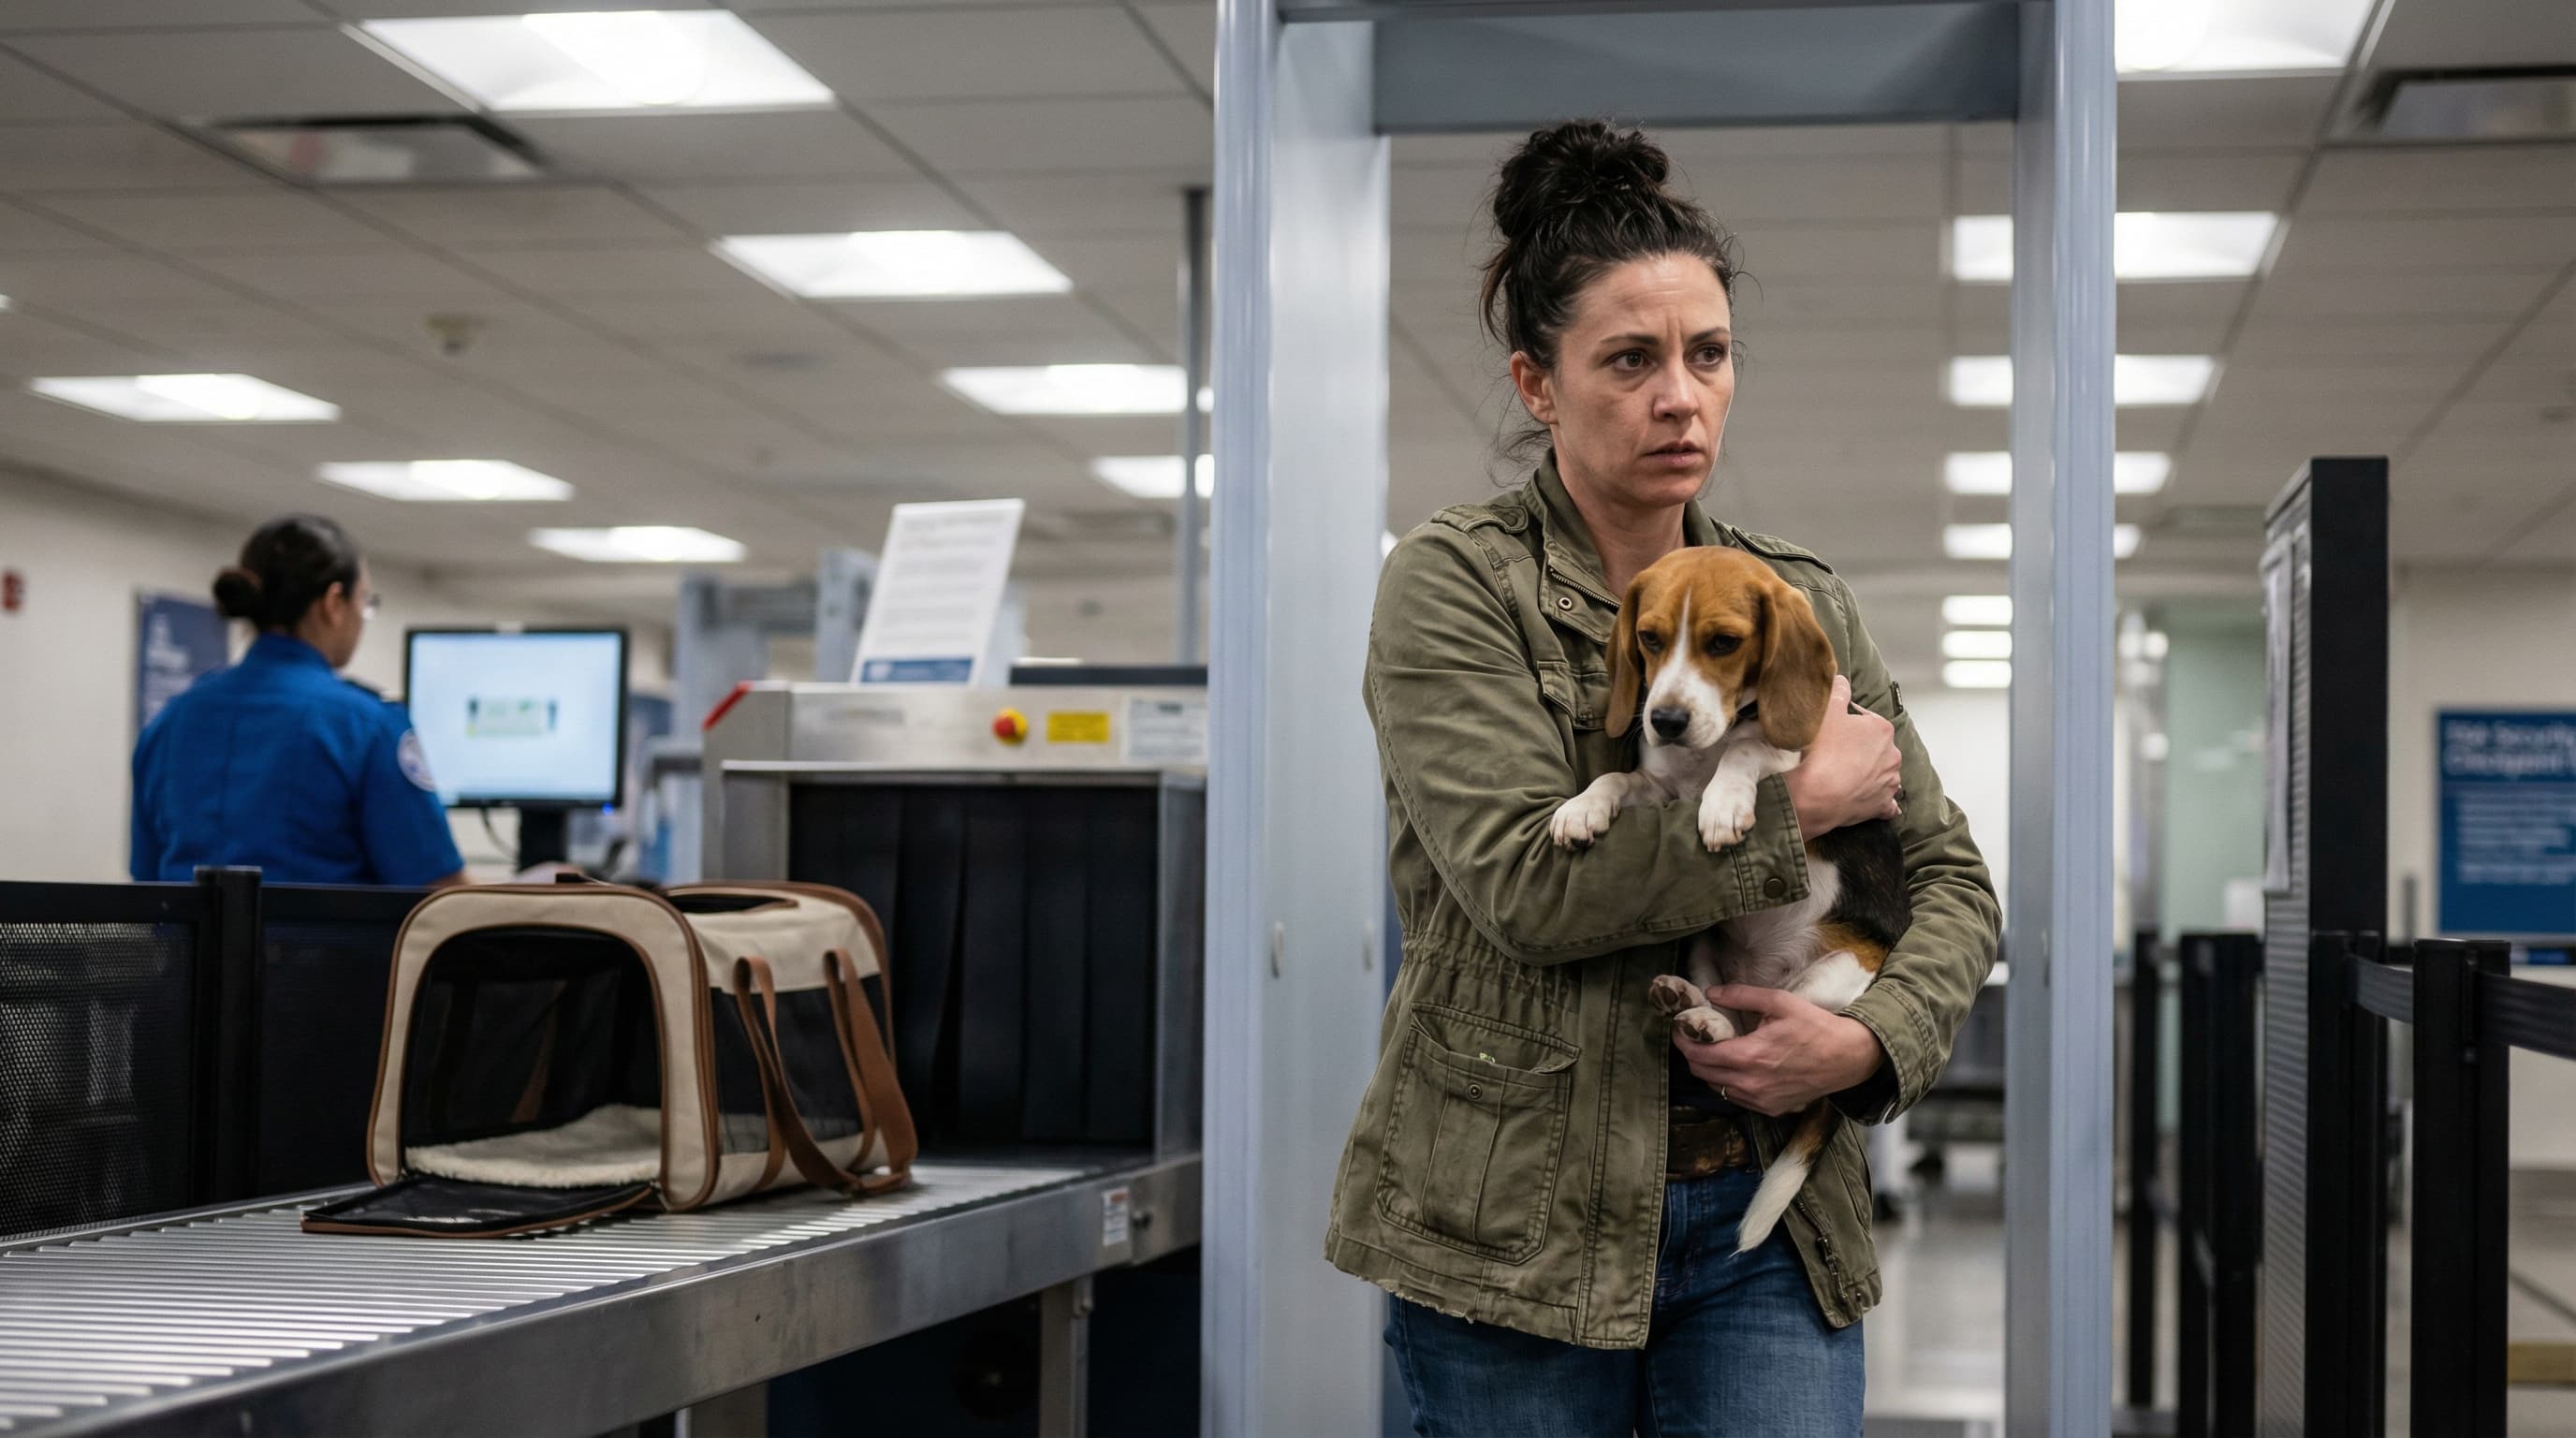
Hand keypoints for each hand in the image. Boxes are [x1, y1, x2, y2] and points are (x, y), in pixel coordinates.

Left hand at [1671, 985, 1882, 1115]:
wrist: (1848, 1058)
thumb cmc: (1815, 1026)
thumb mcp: (1780, 1002)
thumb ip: (1742, 996)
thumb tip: (1711, 992)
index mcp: (1750, 1056)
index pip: (1699, 1055)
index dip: (1683, 1041)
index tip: (1681, 1029)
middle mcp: (1751, 1084)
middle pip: (1702, 1073)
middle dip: (1693, 1054)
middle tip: (1696, 1038)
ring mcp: (1761, 1100)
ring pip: (1717, 1088)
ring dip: (1711, 1070)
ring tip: (1718, 1051)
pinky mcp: (1771, 1109)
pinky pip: (1737, 1098)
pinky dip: (1730, 1083)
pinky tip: (1740, 1067)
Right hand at [1785, 676, 1900, 833]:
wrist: (1812, 795)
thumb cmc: (1819, 750)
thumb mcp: (1825, 710)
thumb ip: (1836, 690)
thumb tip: (1841, 680)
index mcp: (1882, 729)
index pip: (1865, 719)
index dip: (1846, 722)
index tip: (1831, 729)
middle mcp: (1892, 755)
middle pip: (1875, 747)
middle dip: (1860, 748)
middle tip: (1834, 752)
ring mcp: (1889, 783)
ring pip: (1883, 773)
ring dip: (1870, 773)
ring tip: (1845, 775)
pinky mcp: (1881, 806)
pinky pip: (1886, 803)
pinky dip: (1880, 800)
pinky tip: (1869, 799)